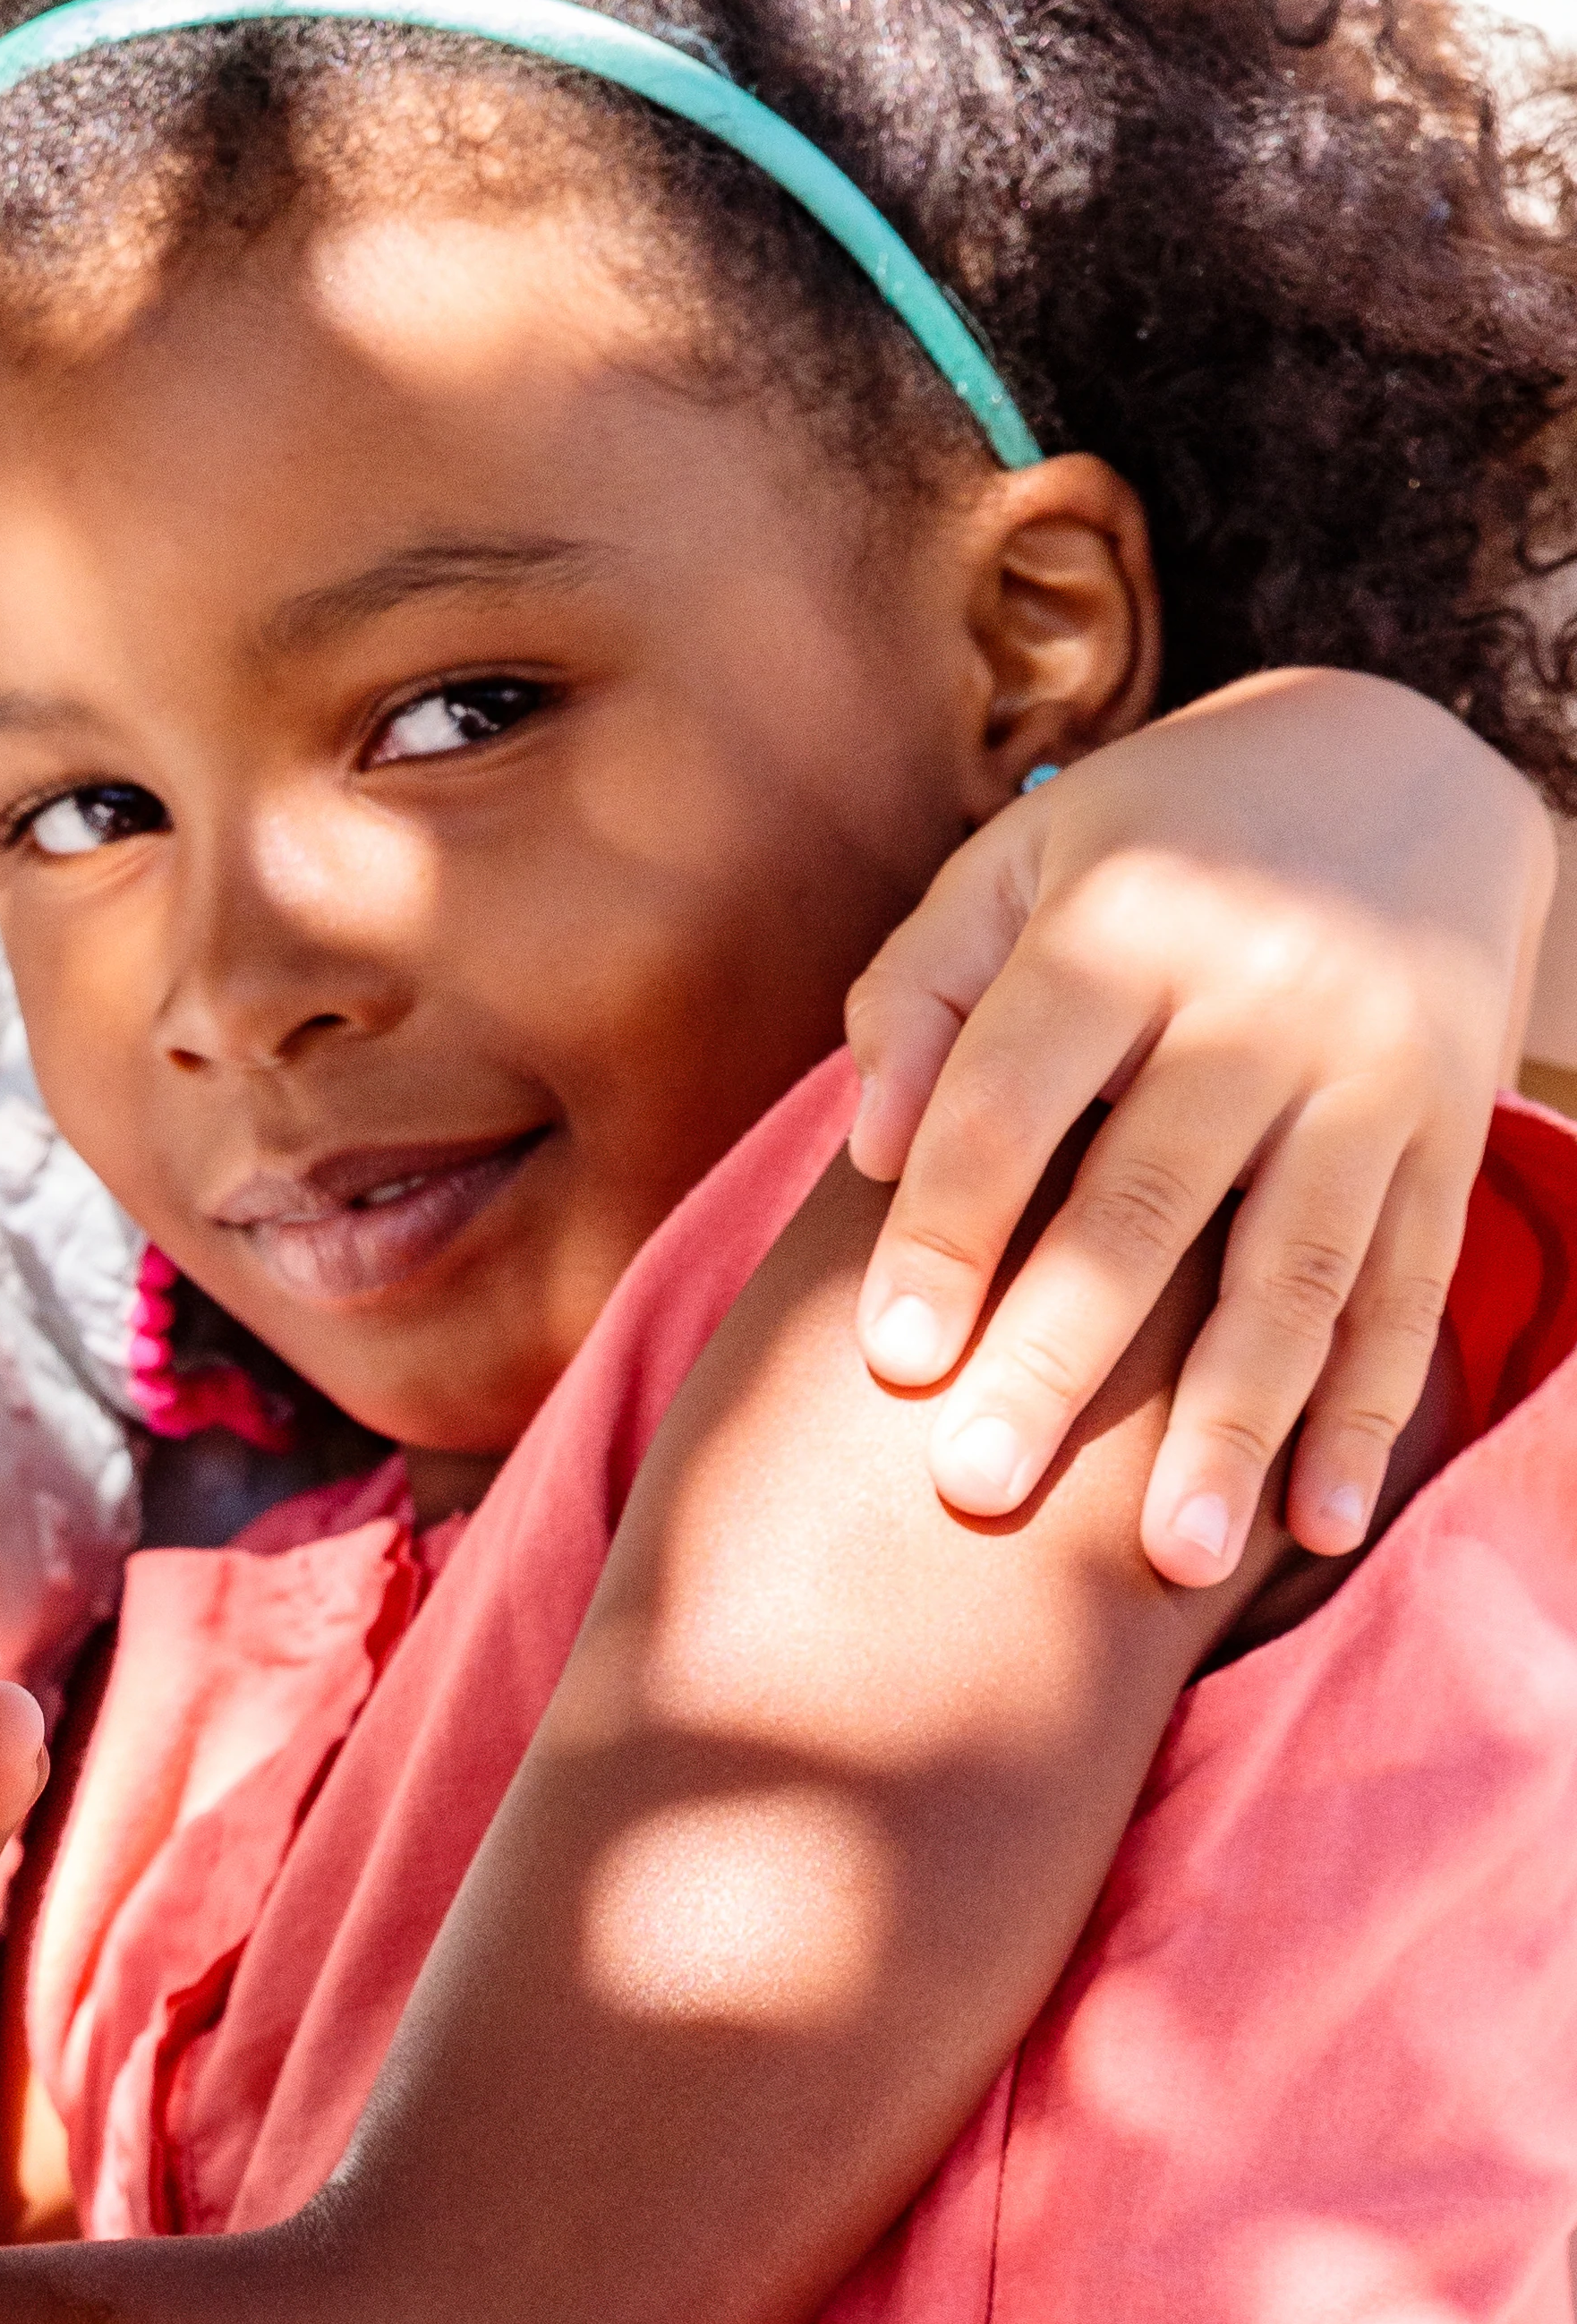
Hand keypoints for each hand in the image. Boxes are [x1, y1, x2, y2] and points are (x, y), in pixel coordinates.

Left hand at [845, 667, 1552, 1580]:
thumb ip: (919, 991)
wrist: (1396, 765)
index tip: (892, 1358)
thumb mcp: (1015, 862)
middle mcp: (1263, 1002)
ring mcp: (1374, 1073)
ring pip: (1296, 1273)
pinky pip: (1409, 1290)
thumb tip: (873, 1147)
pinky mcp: (1450, 1131)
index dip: (950, 1230)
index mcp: (1128, 925)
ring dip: (1233, 1425)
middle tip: (977, 1487)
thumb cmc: (1148, 841)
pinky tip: (1314, 1526)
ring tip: (1165, 1558)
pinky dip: (1364, 1415)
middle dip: (1061, 1356)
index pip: (1015, 1099)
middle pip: (1147, 1204)